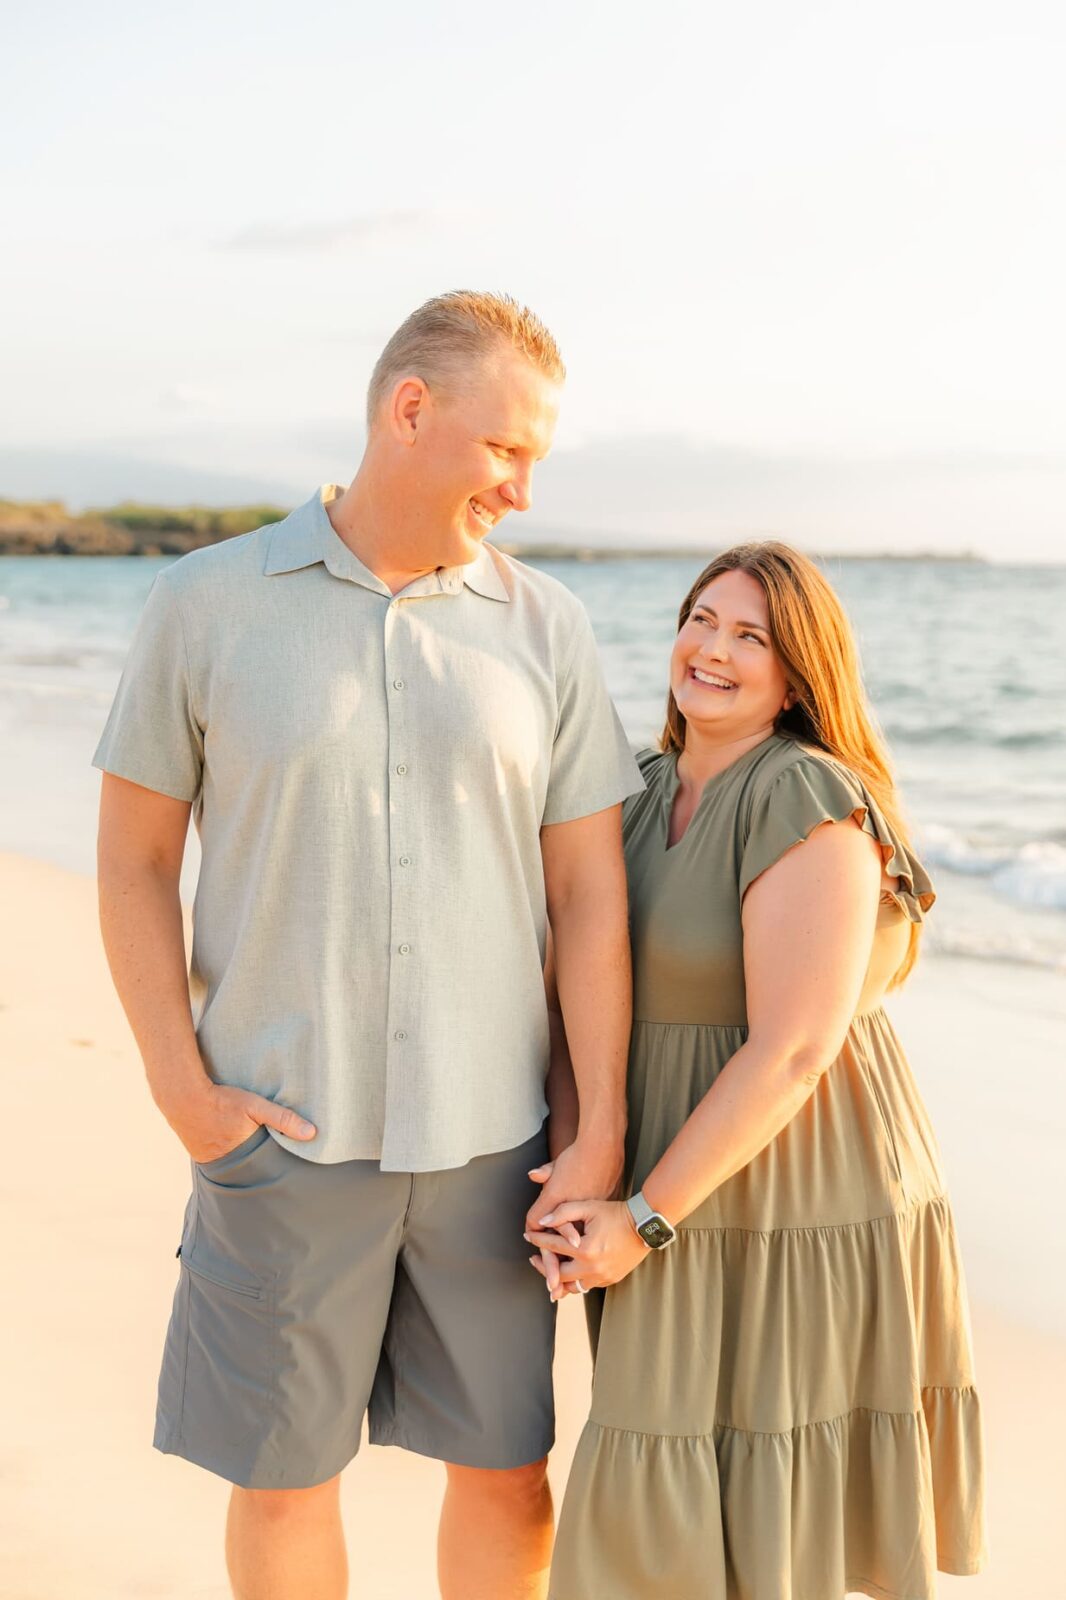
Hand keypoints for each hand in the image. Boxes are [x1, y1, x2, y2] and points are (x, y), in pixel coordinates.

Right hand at [166, 1082, 316, 1163]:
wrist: (182, 1098)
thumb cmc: (221, 1101)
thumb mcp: (255, 1106)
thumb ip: (283, 1119)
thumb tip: (312, 1133)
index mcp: (246, 1156)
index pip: (269, 1169)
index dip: (279, 1167)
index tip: (294, 1168)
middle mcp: (230, 1165)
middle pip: (253, 1171)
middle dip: (264, 1169)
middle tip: (278, 1166)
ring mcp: (213, 1163)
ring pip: (238, 1167)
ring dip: (247, 1162)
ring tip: (258, 1157)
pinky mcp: (202, 1156)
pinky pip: (223, 1161)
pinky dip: (231, 1156)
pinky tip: (235, 1148)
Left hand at [526, 1134, 623, 1299]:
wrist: (643, 1225)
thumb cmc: (615, 1213)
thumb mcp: (588, 1207)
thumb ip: (563, 1213)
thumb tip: (541, 1222)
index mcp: (584, 1250)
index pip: (553, 1246)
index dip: (538, 1240)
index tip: (528, 1236)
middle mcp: (592, 1268)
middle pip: (558, 1275)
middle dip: (543, 1266)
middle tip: (534, 1259)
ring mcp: (602, 1277)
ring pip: (572, 1286)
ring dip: (559, 1279)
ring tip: (550, 1271)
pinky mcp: (610, 1280)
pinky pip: (587, 1286)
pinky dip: (576, 1281)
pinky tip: (570, 1273)